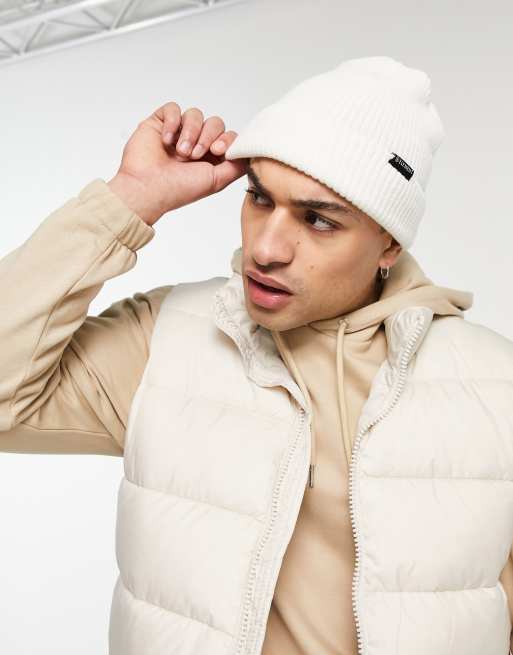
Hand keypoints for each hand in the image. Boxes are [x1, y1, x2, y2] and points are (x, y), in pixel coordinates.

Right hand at [107, 102, 247, 225]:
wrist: (147, 189)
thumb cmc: (177, 190)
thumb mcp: (216, 181)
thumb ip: (236, 166)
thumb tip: (248, 153)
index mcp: (210, 158)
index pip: (228, 137)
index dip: (226, 140)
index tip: (218, 151)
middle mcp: (195, 143)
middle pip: (215, 123)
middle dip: (208, 136)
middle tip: (195, 155)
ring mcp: (177, 132)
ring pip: (195, 114)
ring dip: (190, 132)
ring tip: (181, 152)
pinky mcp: (159, 123)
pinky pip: (172, 109)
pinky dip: (172, 122)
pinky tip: (167, 140)